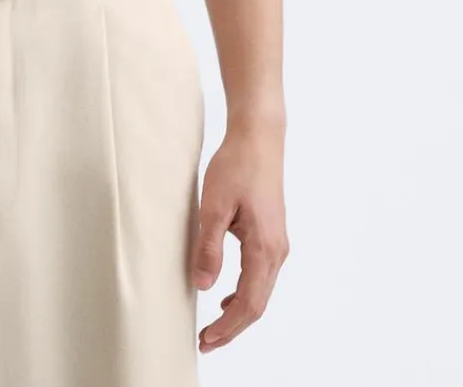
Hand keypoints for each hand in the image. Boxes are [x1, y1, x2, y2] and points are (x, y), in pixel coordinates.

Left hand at [191, 125, 289, 352]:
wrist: (259, 138)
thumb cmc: (236, 166)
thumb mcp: (214, 205)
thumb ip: (209, 247)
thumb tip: (204, 285)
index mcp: (264, 248)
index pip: (248, 303)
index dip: (228, 328)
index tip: (206, 340)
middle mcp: (277, 251)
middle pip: (257, 304)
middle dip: (233, 328)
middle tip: (206, 342)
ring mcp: (277, 244)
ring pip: (260, 291)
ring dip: (239, 313)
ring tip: (214, 326)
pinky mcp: (271, 235)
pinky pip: (261, 275)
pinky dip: (245, 293)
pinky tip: (227, 296)